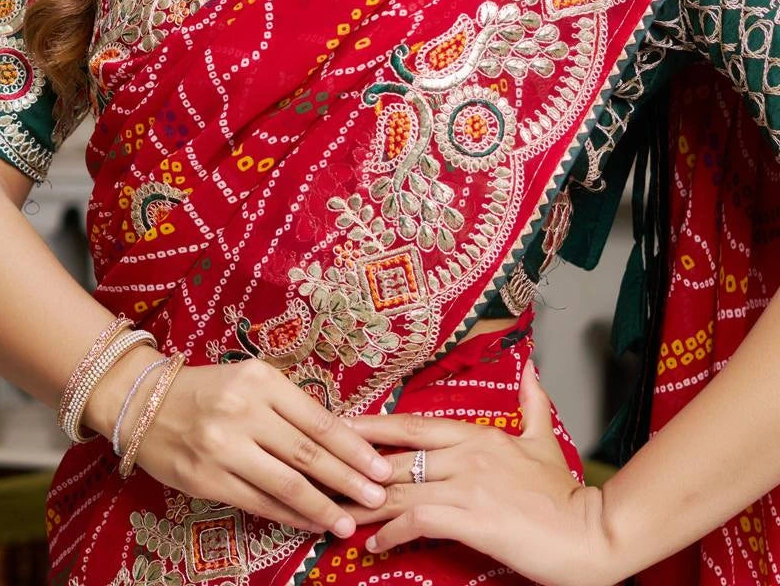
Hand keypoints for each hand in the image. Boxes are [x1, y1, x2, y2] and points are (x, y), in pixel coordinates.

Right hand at [120, 354, 394, 538]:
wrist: (143, 402)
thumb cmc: (209, 389)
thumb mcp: (251, 381)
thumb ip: (290, 407)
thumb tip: (343, 440)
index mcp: (260, 380)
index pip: (318, 419)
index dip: (353, 447)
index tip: (381, 465)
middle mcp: (243, 411)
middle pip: (308, 454)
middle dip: (348, 480)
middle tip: (379, 496)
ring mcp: (223, 448)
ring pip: (286, 484)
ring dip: (323, 507)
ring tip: (348, 523)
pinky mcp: (206, 479)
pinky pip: (258, 503)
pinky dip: (289, 516)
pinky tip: (311, 523)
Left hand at [334, 360, 622, 585]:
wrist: (591, 532)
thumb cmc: (566, 494)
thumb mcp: (544, 440)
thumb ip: (531, 405)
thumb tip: (530, 370)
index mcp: (476, 434)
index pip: (411, 424)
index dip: (372, 426)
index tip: (340, 428)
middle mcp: (465, 453)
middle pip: (394, 457)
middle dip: (354, 468)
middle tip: (322, 475)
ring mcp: (466, 484)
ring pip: (398, 488)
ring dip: (363, 505)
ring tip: (335, 514)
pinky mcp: (470, 517)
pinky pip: (416, 519)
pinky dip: (390, 531)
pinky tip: (373, 543)